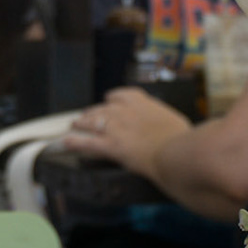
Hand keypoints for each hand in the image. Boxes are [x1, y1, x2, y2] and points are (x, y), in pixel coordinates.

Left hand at [64, 87, 191, 180]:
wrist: (176, 152)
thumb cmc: (181, 140)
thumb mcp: (176, 121)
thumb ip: (164, 121)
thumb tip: (168, 126)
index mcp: (142, 103)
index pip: (121, 94)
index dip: (113, 98)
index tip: (110, 100)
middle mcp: (125, 111)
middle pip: (103, 107)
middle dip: (93, 111)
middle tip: (88, 115)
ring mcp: (116, 128)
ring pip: (92, 121)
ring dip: (81, 122)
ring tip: (75, 124)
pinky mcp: (110, 146)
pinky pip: (87, 142)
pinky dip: (75, 142)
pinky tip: (66, 142)